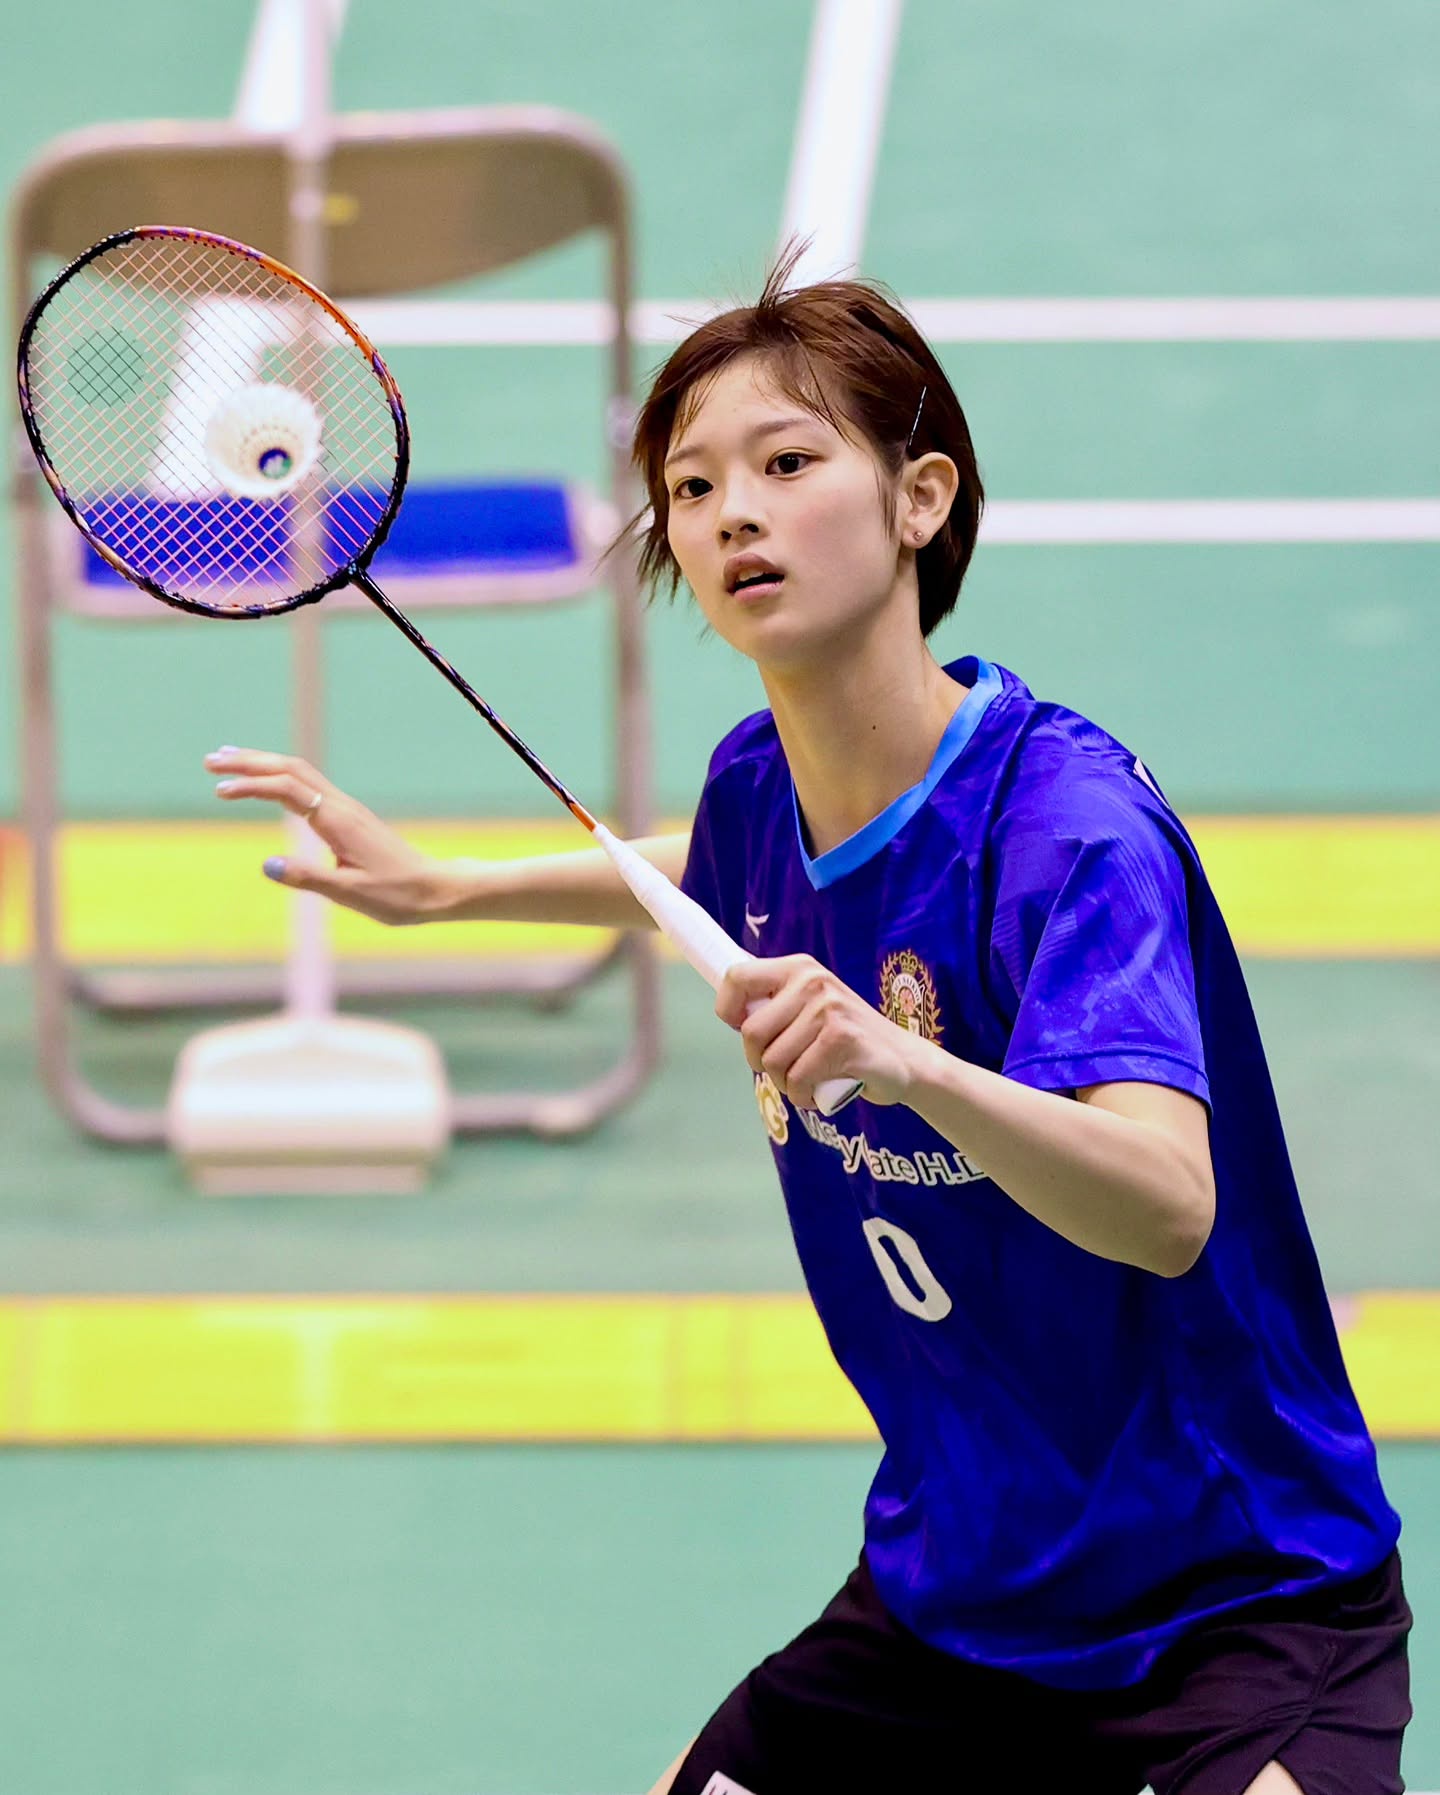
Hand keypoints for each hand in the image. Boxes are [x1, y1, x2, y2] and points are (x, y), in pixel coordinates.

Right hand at [203, 747, 452, 925]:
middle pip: (290, 768)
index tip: (219, 791)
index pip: (287, 789)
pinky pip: (308, 785)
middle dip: (249, 762)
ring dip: (263, 764)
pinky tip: (267, 783)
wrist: (434, 888)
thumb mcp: (349, 893)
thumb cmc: (396, 895)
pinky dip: (280, 777)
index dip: (251, 786)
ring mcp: (345, 808)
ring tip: (226, 762)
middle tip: (210, 761)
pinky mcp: (347, 816)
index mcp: (338, 820)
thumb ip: (307, 878)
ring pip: (299, 772)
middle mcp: (340, 806)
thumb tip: (267, 865)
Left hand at [716, 954, 923, 1109]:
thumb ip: (775, 1006)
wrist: (904, 1060)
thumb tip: (731, 1014)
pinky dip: (804, 1097)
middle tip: (786, 1068)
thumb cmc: (845, 1039)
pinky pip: (798, 1080)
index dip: (728, 1010)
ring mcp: (829, 1009)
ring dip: (786, 1084)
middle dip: (761, 1062)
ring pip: (773, 1062)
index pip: (737, 977)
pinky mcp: (842, 1040)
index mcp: (799, 968)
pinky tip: (822, 1091)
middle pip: (751, 1033)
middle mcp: (812, 982)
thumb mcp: (809, 1007)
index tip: (742, 1029)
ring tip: (810, 1079)